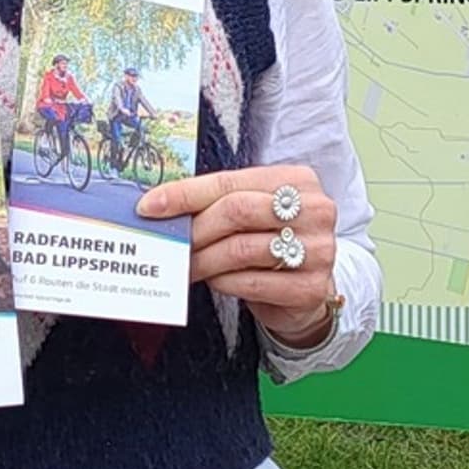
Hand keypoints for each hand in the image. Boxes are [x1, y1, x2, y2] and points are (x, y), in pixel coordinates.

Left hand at [139, 164, 338, 345]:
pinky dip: (224, 282)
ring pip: (241, 249)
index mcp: (297, 180)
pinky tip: (214, 280)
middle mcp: (315, 210)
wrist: (308, 288)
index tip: (150, 206)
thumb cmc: (274, 241)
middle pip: (236, 211)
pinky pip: (252, 283)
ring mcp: (318, 249)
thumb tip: (163, 206)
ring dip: (204, 260)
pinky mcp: (310, 287)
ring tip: (187, 265)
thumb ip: (220, 203)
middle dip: (195, 229)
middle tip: (171, 243)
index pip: (230, 181)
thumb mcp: (255, 212)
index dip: (185, 194)